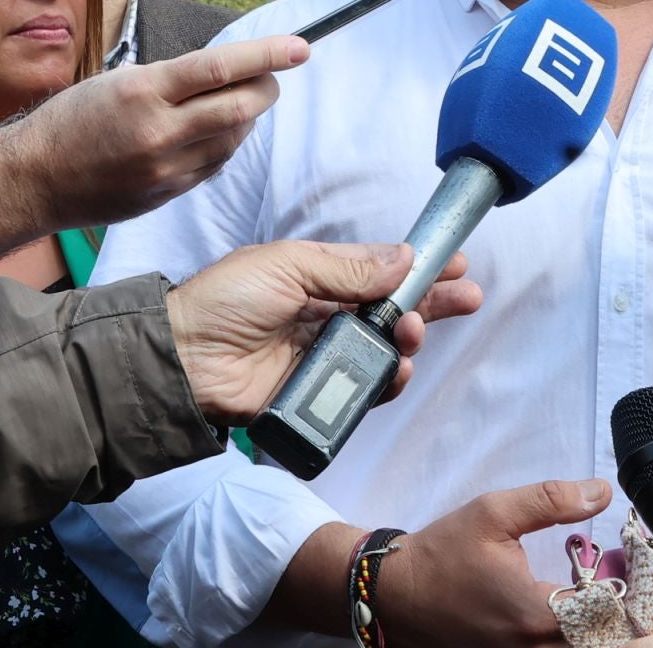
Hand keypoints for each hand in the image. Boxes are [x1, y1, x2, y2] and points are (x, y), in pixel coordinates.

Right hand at [0, 35, 309, 255]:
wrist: (34, 179)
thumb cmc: (70, 121)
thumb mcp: (116, 82)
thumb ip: (169, 80)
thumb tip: (221, 74)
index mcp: (144, 91)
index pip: (219, 68)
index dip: (266, 55)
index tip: (299, 47)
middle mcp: (159, 131)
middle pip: (239, 107)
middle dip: (267, 88)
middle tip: (273, 76)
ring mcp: (166, 168)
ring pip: (232, 139)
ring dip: (247, 116)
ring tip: (241, 100)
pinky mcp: (168, 193)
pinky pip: (213, 164)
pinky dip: (225, 142)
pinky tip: (218, 130)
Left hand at [166, 240, 479, 421]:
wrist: (184, 358)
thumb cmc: (226, 300)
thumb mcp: (289, 267)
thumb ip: (349, 268)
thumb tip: (403, 258)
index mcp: (315, 277)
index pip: (377, 271)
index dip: (416, 268)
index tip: (454, 263)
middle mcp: (324, 315)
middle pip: (390, 310)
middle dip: (430, 302)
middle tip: (467, 298)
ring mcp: (323, 356)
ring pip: (382, 349)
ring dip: (408, 338)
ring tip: (415, 330)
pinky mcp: (318, 394)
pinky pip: (363, 388)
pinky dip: (387, 379)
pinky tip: (398, 367)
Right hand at [379, 480, 612, 645]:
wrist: (395, 592)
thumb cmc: (442, 553)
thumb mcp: (493, 513)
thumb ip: (551, 501)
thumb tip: (603, 492)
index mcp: (537, 616)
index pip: (608, 616)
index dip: (630, 594)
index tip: (638, 568)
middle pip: (601, 642)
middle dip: (621, 617)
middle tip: (629, 584)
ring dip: (600, 628)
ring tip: (607, 596)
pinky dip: (575, 635)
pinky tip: (580, 613)